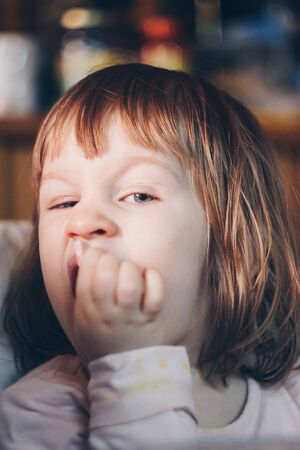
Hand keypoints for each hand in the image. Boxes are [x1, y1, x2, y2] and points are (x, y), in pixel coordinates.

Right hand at [71, 247, 164, 362]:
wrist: (124, 373)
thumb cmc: (102, 337)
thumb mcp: (82, 317)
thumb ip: (81, 286)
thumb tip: (84, 249)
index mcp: (86, 309)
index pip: (86, 270)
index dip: (93, 255)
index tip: (98, 258)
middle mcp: (107, 313)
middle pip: (106, 272)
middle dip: (110, 259)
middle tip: (114, 265)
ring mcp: (130, 317)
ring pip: (129, 282)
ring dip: (130, 269)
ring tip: (131, 273)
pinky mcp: (152, 319)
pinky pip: (156, 293)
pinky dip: (153, 278)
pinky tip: (148, 277)